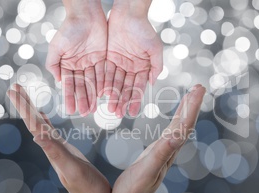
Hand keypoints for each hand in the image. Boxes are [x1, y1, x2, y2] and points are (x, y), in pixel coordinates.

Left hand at [7, 84, 110, 192]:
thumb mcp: (72, 169)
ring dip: (33, 110)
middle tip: (15, 87)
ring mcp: (57, 148)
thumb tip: (36, 136)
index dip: (24, 107)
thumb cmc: (86, 187)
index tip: (14, 91)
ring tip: (25, 96)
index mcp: (50, 149)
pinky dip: (46, 120)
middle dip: (25, 104)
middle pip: (34, 122)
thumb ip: (56, 153)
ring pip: (41, 124)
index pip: (34, 125)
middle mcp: (50, 147)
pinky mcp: (65, 149)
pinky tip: (43, 115)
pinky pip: (52, 130)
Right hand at [46, 1, 106, 115]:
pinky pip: (103, 73)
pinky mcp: (103, 57)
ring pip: (93, 82)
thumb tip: (57, 81)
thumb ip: (53, 64)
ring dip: (93, 95)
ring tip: (94, 108)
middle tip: (85, 113)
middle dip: (83, 99)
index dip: (69, 97)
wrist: (85, 14)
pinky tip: (103, 94)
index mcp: (67, 64)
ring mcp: (91, 62)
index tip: (70, 110)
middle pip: (82, 86)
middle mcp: (79, 65)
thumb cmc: (68, 29)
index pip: (69, 84)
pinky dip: (103, 83)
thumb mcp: (56, 47)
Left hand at [105, 1, 162, 117]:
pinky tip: (102, 93)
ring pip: (115, 82)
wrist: (128, 13)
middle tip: (117, 114)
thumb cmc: (143, 28)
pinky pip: (105, 72)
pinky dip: (104, 82)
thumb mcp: (154, 48)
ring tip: (109, 108)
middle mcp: (131, 67)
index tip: (131, 112)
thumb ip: (156, 66)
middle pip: (125, 87)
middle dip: (122, 101)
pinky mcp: (108, 57)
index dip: (135, 99)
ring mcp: (119, 63)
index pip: (138, 87)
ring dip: (112, 95)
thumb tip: (153, 82)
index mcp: (143, 67)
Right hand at [111, 85, 205, 192]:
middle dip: (192, 104)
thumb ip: (160, 154)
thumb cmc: (133, 192)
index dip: (191, 107)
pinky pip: (169, 133)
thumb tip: (176, 136)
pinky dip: (174, 120)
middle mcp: (168, 150)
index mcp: (167, 151)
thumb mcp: (146, 171)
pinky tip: (174, 116)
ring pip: (178, 128)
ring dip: (185, 110)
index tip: (198, 89)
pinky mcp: (155, 153)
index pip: (183, 126)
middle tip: (199, 87)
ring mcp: (163, 152)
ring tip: (190, 95)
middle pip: (184, 124)